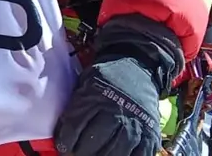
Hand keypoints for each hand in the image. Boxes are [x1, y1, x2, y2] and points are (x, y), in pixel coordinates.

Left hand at [53, 16, 181, 155]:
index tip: (63, 147)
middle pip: (93, 143)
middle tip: (76, 153)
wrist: (136, 66)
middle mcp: (115, 112)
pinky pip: (139, 154)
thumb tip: (61, 129)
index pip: (75, 126)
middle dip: (81, 152)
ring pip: (115, 152)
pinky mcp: (150, 133)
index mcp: (95, 98)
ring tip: (93, 155)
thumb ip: (75, 105)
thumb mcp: (85, 83)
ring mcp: (134, 124)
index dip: (66, 140)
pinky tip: (117, 155)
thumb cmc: (106, 77)